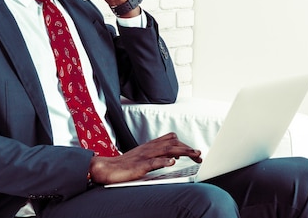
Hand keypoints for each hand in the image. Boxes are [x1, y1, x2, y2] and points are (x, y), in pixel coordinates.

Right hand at [88, 133, 202, 184]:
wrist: (107, 168)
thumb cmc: (125, 164)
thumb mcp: (143, 156)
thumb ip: (156, 154)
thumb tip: (173, 156)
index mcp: (150, 145)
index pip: (171, 139)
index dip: (184, 144)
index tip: (196, 153)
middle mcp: (149, 148)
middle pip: (172, 142)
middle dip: (188, 148)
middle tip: (200, 155)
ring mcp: (144, 155)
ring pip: (166, 149)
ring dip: (182, 151)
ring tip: (194, 155)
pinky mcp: (139, 165)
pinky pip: (153, 161)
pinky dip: (164, 161)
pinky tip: (172, 162)